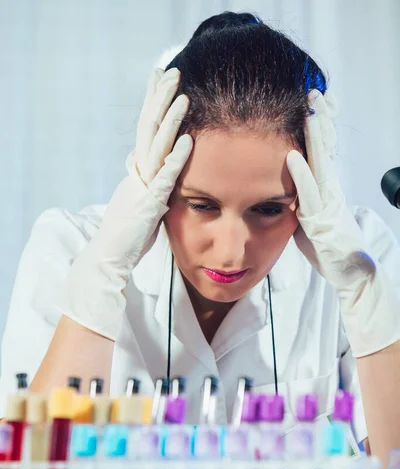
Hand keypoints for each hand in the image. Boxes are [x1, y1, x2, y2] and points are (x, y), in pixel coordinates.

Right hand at [61, 68, 192, 339]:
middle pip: (147, 128)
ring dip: (169, 120)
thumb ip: (149, 184)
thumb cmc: (129, 235)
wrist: (110, 258)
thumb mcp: (141, 203)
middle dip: (159, 99)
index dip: (153, 105)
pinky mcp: (148, 205)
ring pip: (154, 146)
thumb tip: (150, 168)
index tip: (161, 82)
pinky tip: (187, 141)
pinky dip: (175, 159)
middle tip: (169, 72)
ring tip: (182, 95)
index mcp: (137, 172)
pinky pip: (164, 178)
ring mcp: (141, 187)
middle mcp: (137, 173)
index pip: (145, 131)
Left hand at [287, 90, 399, 356]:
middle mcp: (331, 190)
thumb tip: (288, 188)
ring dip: (314, 137)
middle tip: (314, 93)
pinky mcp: (320, 220)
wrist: (351, 271)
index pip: (323, 150)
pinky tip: (292, 157)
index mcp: (328, 187)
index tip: (313, 101)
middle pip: (325, 148)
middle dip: (320, 120)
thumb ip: (303, 198)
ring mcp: (328, 203)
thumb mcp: (312, 216)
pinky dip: (301, 174)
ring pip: (321, 163)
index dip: (319, 125)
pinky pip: (309, 194)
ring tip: (309, 110)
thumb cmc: (328, 246)